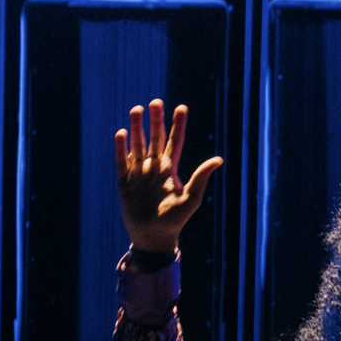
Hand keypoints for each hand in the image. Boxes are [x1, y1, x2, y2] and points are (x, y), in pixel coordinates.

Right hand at [116, 99, 223, 253]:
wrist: (153, 238)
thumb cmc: (175, 221)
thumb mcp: (191, 199)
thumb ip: (201, 178)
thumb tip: (218, 159)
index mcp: (169, 170)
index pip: (174, 142)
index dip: (178, 125)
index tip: (181, 107)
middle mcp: (153, 168)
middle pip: (154, 139)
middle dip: (155, 121)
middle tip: (155, 102)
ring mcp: (138, 174)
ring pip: (137, 145)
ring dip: (137, 128)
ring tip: (137, 109)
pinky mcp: (124, 182)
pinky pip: (122, 161)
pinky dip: (121, 148)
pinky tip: (122, 133)